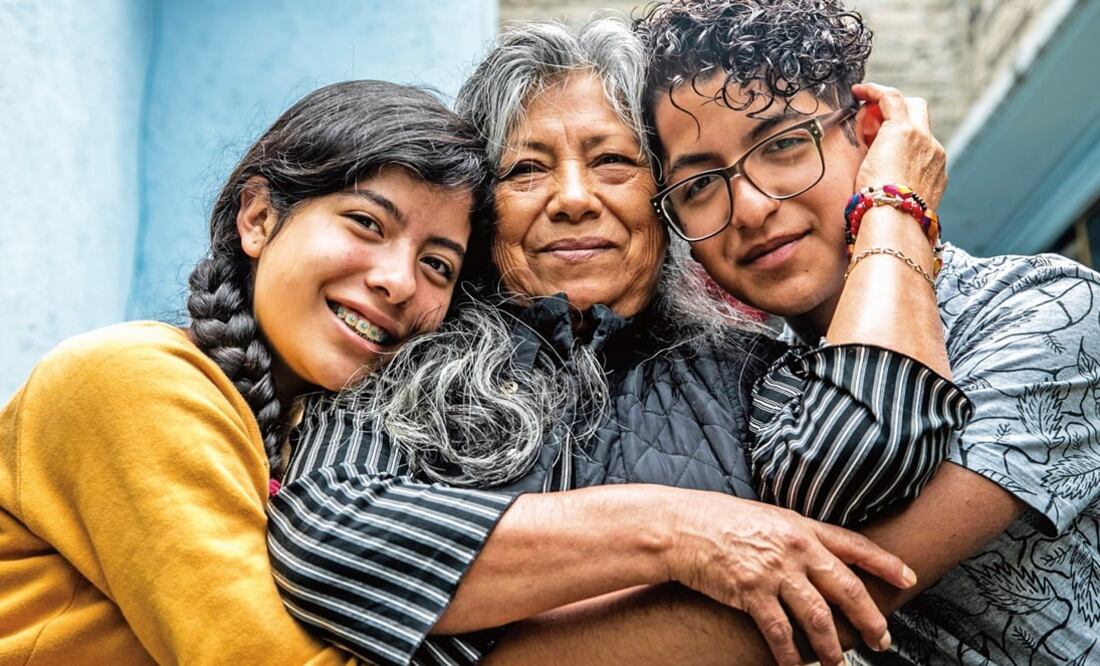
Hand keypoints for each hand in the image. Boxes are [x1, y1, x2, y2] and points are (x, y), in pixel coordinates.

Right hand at [662, 493, 915, 665]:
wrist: (681, 527)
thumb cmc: (716, 519)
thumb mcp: (764, 517)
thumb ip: (792, 535)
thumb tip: (812, 554)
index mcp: (801, 526)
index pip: (854, 545)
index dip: (884, 563)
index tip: (907, 578)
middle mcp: (795, 548)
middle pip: (846, 588)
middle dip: (869, 619)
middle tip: (880, 640)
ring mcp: (774, 571)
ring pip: (818, 617)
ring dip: (831, 647)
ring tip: (837, 664)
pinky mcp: (752, 592)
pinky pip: (780, 633)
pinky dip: (790, 655)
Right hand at [852, 82, 946, 209]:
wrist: (894, 224)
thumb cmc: (873, 196)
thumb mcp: (864, 159)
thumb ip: (872, 137)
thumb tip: (874, 131)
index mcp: (904, 130)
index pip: (890, 97)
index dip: (873, 90)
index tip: (860, 92)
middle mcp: (926, 139)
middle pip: (914, 106)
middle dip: (895, 106)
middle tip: (875, 118)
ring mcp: (937, 157)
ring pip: (923, 132)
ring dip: (905, 133)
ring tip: (883, 149)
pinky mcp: (941, 175)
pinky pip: (929, 155)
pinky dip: (914, 153)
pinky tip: (898, 168)